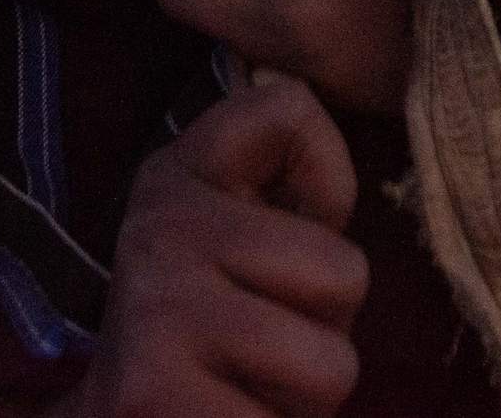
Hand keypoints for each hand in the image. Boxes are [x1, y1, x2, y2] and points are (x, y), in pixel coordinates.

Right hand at [68, 76, 368, 417]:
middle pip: (344, 272)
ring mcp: (157, 312)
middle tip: (264, 352)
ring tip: (248, 392)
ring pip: (332, 365)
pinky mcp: (156, 397)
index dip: (328, 181)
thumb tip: (332, 204)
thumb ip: (290, 205)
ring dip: (308, 402)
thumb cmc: (211, 345)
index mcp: (177, 176)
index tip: (292, 237)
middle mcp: (160, 228)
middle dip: (327, 332)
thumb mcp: (241, 250)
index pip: (286, 111)